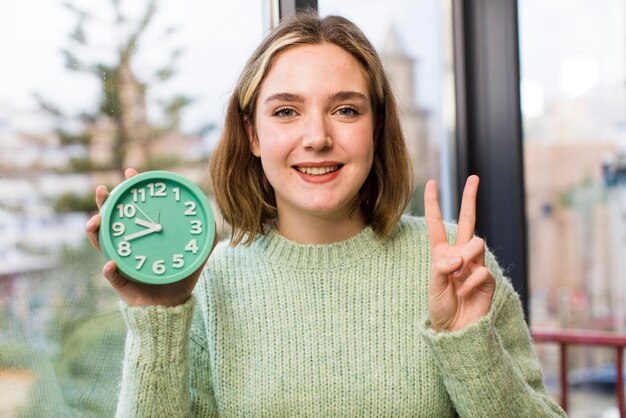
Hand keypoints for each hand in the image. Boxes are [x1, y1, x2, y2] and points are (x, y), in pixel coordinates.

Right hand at [85, 168, 217, 306]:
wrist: (169, 307)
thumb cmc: (180, 276)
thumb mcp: (196, 253)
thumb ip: (207, 237)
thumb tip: (214, 218)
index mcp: (144, 233)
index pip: (135, 207)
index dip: (130, 190)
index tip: (130, 173)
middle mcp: (128, 243)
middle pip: (110, 218)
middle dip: (104, 203)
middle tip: (102, 190)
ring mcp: (120, 261)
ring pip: (102, 242)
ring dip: (95, 230)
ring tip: (95, 221)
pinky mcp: (119, 281)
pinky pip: (111, 274)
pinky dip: (109, 269)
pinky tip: (111, 263)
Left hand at [424, 175, 495, 331]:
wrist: (456, 330)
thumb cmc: (441, 307)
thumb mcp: (434, 286)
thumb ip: (442, 268)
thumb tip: (458, 257)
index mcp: (441, 253)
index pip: (437, 224)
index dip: (433, 204)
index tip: (431, 183)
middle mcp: (459, 254)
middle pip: (467, 220)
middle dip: (470, 197)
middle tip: (474, 176)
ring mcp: (475, 264)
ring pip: (476, 242)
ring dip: (465, 257)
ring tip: (457, 276)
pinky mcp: (487, 277)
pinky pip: (481, 269)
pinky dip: (470, 282)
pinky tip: (465, 294)